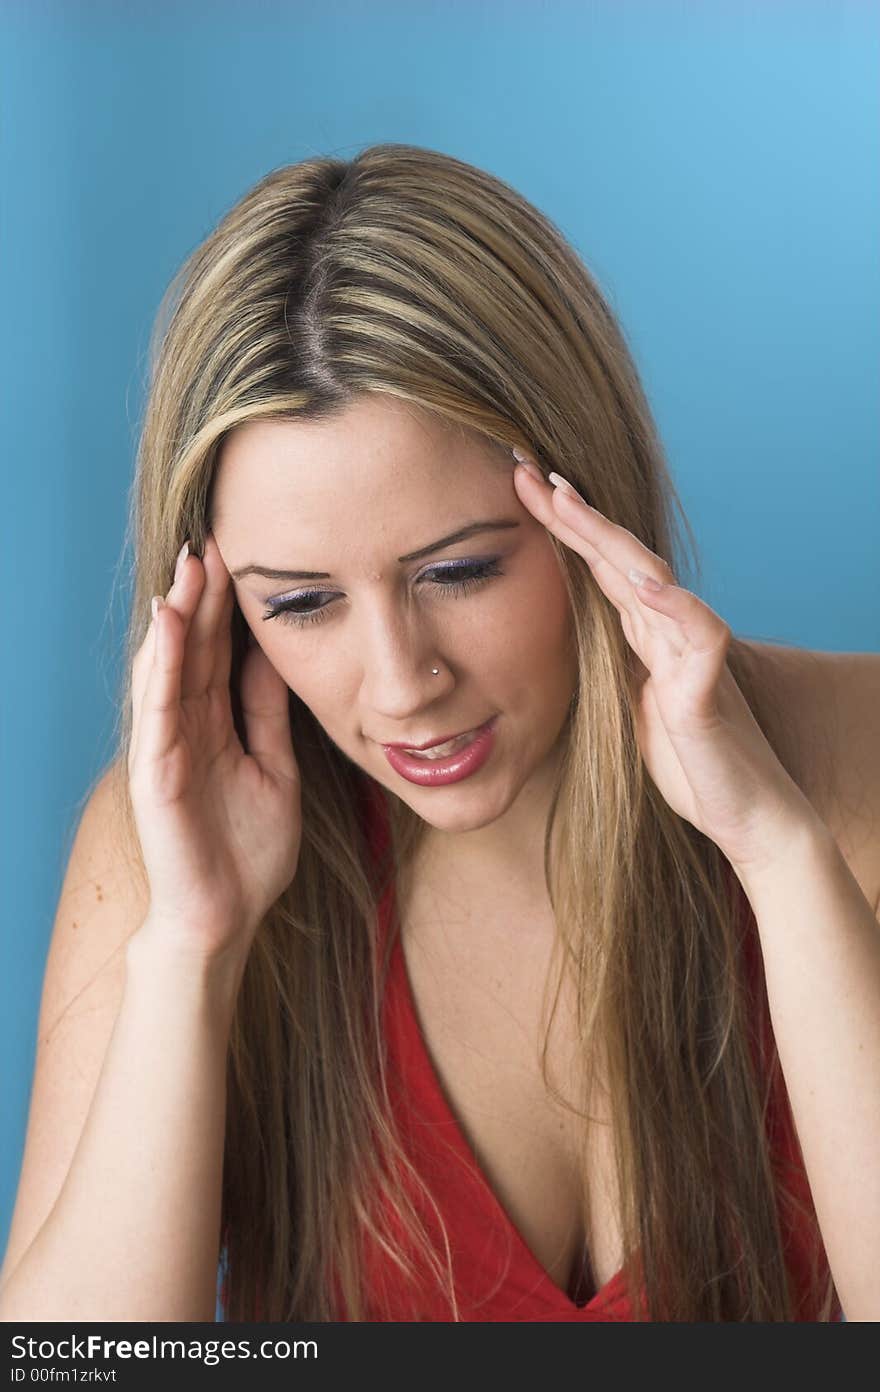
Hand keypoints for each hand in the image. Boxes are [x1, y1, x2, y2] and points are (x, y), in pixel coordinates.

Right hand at [127, 532, 301, 965]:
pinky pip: (159, 707)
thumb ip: (268, 715)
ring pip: (169, 667)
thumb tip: (278, 659)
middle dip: (201, 596)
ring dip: (177, 616)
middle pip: (191, 650)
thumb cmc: (248, 853)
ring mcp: (166, 748)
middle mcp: (185, 729)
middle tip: (213, 539)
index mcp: (215, 727)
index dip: (226, 608)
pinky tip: (169, 623)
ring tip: (189, 565)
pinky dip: (161, 663)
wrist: (226, 918)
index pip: (216, 654)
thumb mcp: (275, 768)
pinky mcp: (155, 771)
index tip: (241, 556)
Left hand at [512, 452, 816, 873]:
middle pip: (618, 558)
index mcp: (646, 637)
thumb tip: (573, 644)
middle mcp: (669, 632)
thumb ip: (614, 668)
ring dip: (608, 538)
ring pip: (651, 580)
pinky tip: (643, 582)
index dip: (562, 529)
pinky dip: (673, 605)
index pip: (598, 569)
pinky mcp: (708, 690)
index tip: (520, 491)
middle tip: (527, 471)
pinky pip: (698, 636)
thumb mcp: (632, 708)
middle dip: (572, 514)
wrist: (745, 816)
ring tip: (567, 500)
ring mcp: (691, 655)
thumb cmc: (693, 763)